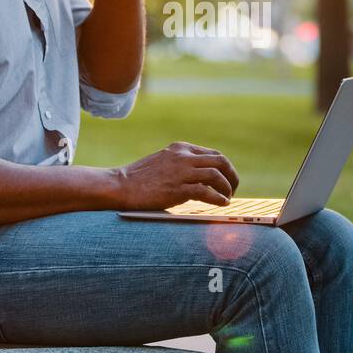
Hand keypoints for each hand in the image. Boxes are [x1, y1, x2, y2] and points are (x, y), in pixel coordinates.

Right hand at [110, 141, 239, 209]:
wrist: (120, 185)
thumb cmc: (140, 178)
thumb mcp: (164, 161)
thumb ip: (182, 164)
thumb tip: (202, 176)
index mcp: (181, 148)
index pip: (213, 154)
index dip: (225, 168)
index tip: (227, 180)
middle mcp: (184, 156)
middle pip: (221, 161)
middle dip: (232, 176)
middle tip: (232, 190)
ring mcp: (181, 172)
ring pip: (217, 175)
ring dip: (227, 188)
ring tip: (228, 199)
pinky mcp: (177, 189)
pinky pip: (206, 192)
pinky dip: (218, 198)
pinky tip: (221, 204)